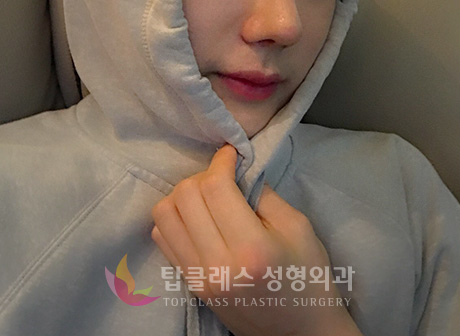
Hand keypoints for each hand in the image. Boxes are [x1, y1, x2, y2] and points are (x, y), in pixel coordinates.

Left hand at [151, 144, 361, 335]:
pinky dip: (174, 218)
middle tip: (223, 176)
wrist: (300, 332)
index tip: (231, 153)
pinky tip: (198, 218)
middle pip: (184, 196)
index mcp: (250, 249)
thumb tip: (235, 171)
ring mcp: (198, 278)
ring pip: (163, 215)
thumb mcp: (298, 227)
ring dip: (183, 195)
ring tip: (207, 196)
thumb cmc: (307, 276)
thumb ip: (264, 194)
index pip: (215, 188)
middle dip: (202, 175)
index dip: (220, 161)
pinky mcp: (190, 285)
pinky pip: (161, 237)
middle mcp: (216, 265)